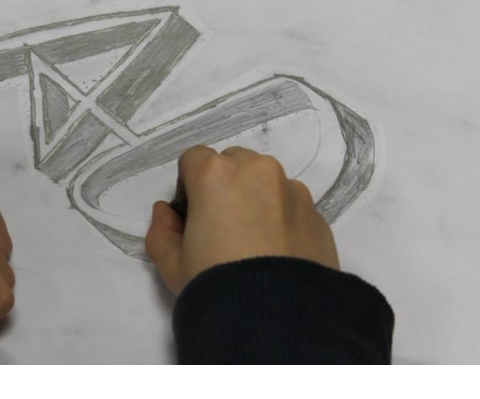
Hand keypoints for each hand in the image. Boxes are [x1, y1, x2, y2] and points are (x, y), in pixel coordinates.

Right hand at [145, 145, 339, 295]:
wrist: (278, 320)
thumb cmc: (215, 282)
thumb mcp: (172, 264)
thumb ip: (161, 231)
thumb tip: (165, 213)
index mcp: (216, 174)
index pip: (194, 159)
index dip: (189, 186)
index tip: (192, 216)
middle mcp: (258, 171)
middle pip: (234, 163)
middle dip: (225, 186)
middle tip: (222, 228)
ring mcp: (293, 190)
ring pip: (266, 182)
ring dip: (256, 199)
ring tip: (255, 243)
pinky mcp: (318, 214)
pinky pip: (292, 206)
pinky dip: (282, 219)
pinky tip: (277, 254)